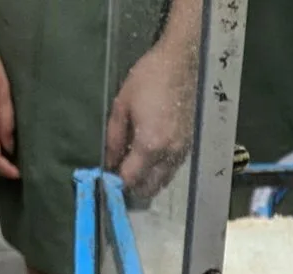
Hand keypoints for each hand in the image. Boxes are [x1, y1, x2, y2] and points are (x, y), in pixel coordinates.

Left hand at [105, 38, 197, 202]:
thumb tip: (108, 162)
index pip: (131, 178)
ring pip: (162, 182)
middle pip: (149, 188)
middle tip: (117, 176)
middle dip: (132, 187)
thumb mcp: (121, 106)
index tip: (104, 179)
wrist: (180, 65)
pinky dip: (158, 172)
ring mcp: (181, 153)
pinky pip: (171, 170)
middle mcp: (168, 155)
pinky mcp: (187, 147)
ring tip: (131, 168)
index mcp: (150, 145)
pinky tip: (147, 160)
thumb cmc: (147, 80)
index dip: (115, 182)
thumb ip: (113, 138)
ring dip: (146, 181)